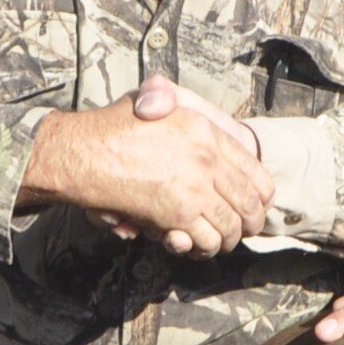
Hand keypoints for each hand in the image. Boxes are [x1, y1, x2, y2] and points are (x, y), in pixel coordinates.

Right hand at [20, 77, 269, 256]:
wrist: (82, 154)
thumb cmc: (111, 127)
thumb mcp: (148, 97)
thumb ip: (168, 98)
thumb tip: (169, 108)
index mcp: (205, 130)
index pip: (255, 168)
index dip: (261, 193)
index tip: (258, 204)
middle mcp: (206, 158)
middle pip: (250, 202)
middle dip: (251, 222)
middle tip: (244, 230)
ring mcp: (194, 189)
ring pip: (231, 227)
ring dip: (227, 239)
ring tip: (219, 240)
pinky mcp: (176, 215)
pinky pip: (205, 240)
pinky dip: (203, 247)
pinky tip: (194, 243)